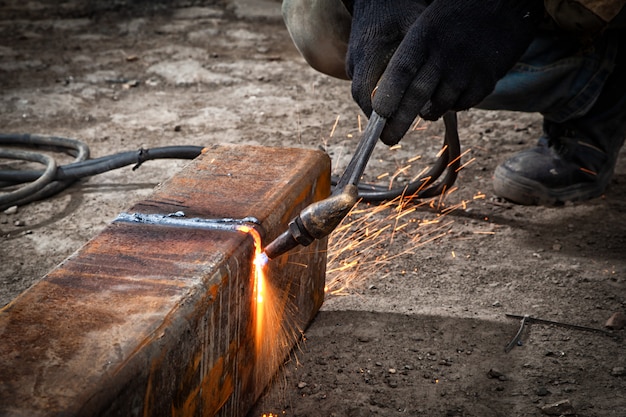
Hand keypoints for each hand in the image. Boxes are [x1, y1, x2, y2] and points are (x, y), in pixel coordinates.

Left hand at [354, 0, 543, 144]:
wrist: (507, 2)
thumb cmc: (459, 13)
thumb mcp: (428, 24)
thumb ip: (411, 55)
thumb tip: (386, 92)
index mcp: (425, 36)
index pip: (401, 70)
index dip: (388, 95)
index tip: (377, 114)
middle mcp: (445, 55)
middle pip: (417, 96)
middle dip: (399, 122)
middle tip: (388, 139)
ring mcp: (467, 69)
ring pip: (439, 105)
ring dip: (429, 111)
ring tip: (426, 107)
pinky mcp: (486, 80)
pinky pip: (463, 104)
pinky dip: (453, 104)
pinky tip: (453, 91)